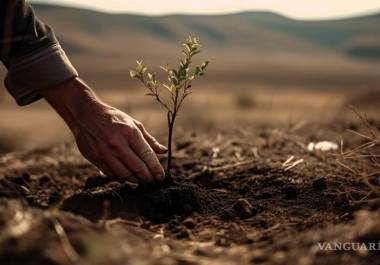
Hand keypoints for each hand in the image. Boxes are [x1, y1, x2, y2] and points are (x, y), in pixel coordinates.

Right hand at [41, 78, 166, 182]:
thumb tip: (164, 151)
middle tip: (153, 180)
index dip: (155, 168)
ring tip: (142, 180)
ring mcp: (105, 152)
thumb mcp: (134, 124)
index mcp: (129, 132)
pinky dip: (121, 178)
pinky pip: (111, 174)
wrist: (85, 114)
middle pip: (137, 167)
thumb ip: (149, 140)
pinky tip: (127, 178)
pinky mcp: (95, 158)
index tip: (161, 175)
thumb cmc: (114, 118)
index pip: (147, 154)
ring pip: (124, 174)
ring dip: (135, 180)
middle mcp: (117, 143)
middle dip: (148, 177)